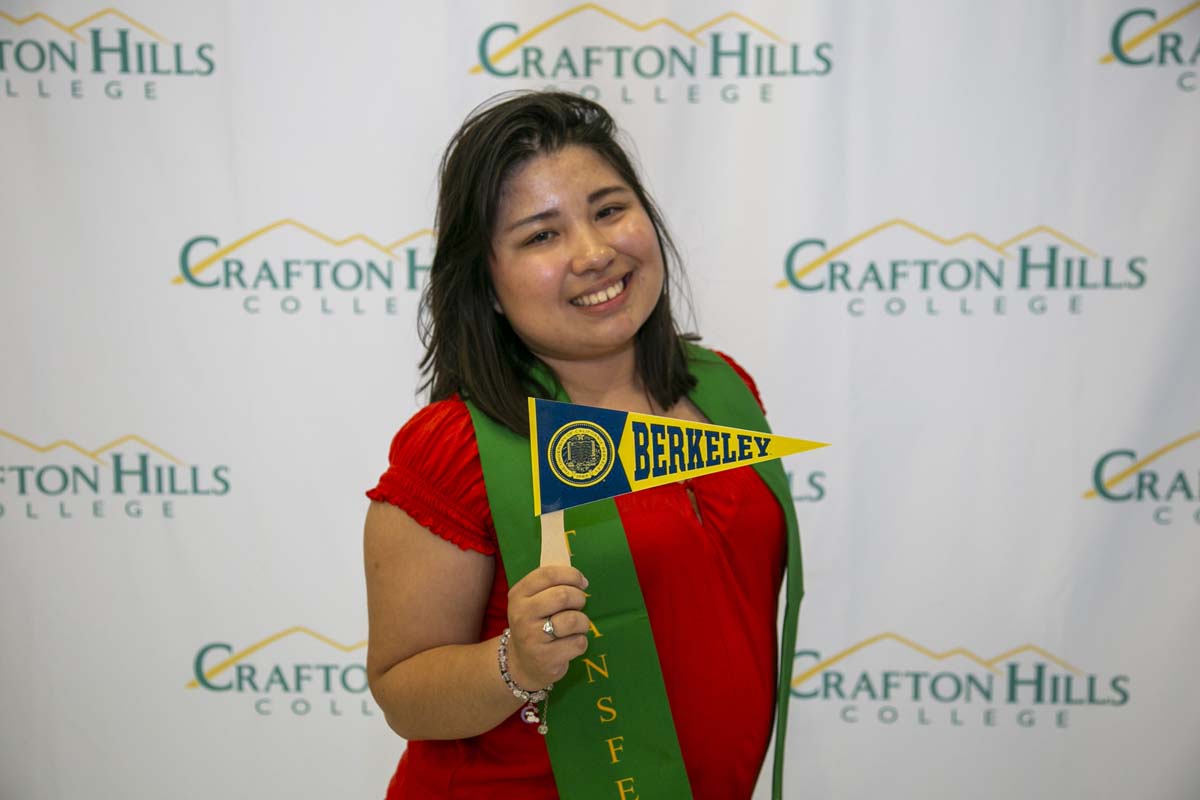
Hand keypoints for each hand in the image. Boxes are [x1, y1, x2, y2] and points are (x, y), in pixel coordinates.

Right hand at [504, 565, 590, 688]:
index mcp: (518, 595)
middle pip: (562, 596)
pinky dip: (580, 642)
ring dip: (583, 622)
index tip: (582, 583)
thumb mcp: (533, 601)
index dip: (571, 575)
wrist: (522, 663)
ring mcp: (532, 638)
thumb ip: (550, 585)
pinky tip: (570, 644)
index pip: (547, 574)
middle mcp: (521, 615)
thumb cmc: (535, 625)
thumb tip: (577, 575)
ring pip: (573, 620)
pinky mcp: (545, 658)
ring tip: (576, 626)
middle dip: (579, 598)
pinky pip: (578, 642)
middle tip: (579, 605)